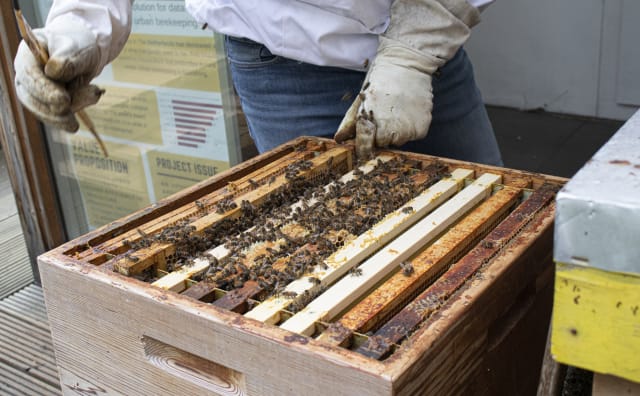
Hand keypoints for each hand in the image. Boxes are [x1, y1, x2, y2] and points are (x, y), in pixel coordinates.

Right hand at [13, 22, 103, 131]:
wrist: (87, 52)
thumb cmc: (78, 46)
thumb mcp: (77, 48)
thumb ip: (66, 60)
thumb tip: (53, 72)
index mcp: (27, 57)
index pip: (28, 76)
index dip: (44, 90)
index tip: (63, 100)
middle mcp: (28, 77)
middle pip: (32, 99)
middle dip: (54, 110)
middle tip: (74, 115)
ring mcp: (38, 93)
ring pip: (48, 110)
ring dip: (74, 105)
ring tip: (94, 92)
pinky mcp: (51, 104)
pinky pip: (61, 114)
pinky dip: (79, 105)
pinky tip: (93, 95)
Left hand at [335, 0, 480, 157]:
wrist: (408, 63)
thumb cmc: (381, 79)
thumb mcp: (362, 99)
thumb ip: (351, 122)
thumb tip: (338, 139)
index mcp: (369, 120)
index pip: (364, 147)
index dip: (364, 147)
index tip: (366, 145)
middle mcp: (388, 129)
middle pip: (382, 144)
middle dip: (381, 134)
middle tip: (385, 115)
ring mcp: (407, 130)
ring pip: (398, 141)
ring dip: (397, 131)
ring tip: (398, 110)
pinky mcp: (421, 129)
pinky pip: (413, 136)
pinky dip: (411, 127)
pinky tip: (409, 111)